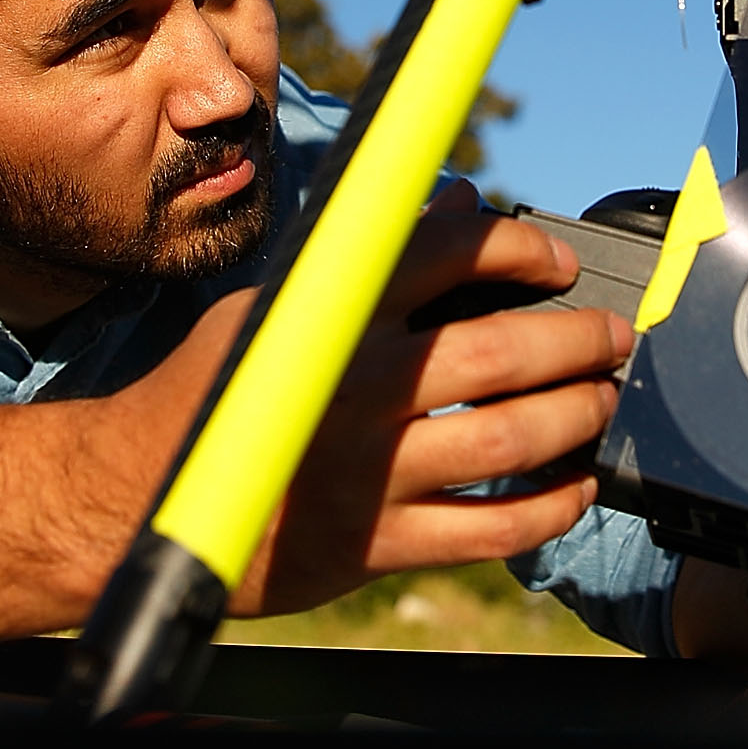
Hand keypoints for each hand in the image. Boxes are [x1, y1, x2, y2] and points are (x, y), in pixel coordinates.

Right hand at [216, 180, 631, 614]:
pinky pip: (486, 529)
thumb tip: (459, 204)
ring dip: (577, 415)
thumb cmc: (217, 388)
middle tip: (614, 337)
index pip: (451, 251)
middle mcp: (356, 383)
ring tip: (604, 400)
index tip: (559, 262)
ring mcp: (367, 469)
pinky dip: (547, 509)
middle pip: (501, 348)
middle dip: (579, 339)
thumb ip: (374, 259)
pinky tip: (575, 488)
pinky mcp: (372, 544)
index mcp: (334, 311)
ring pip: (508, 436)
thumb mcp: (281, 302)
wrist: (133, 497)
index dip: (523, 248)